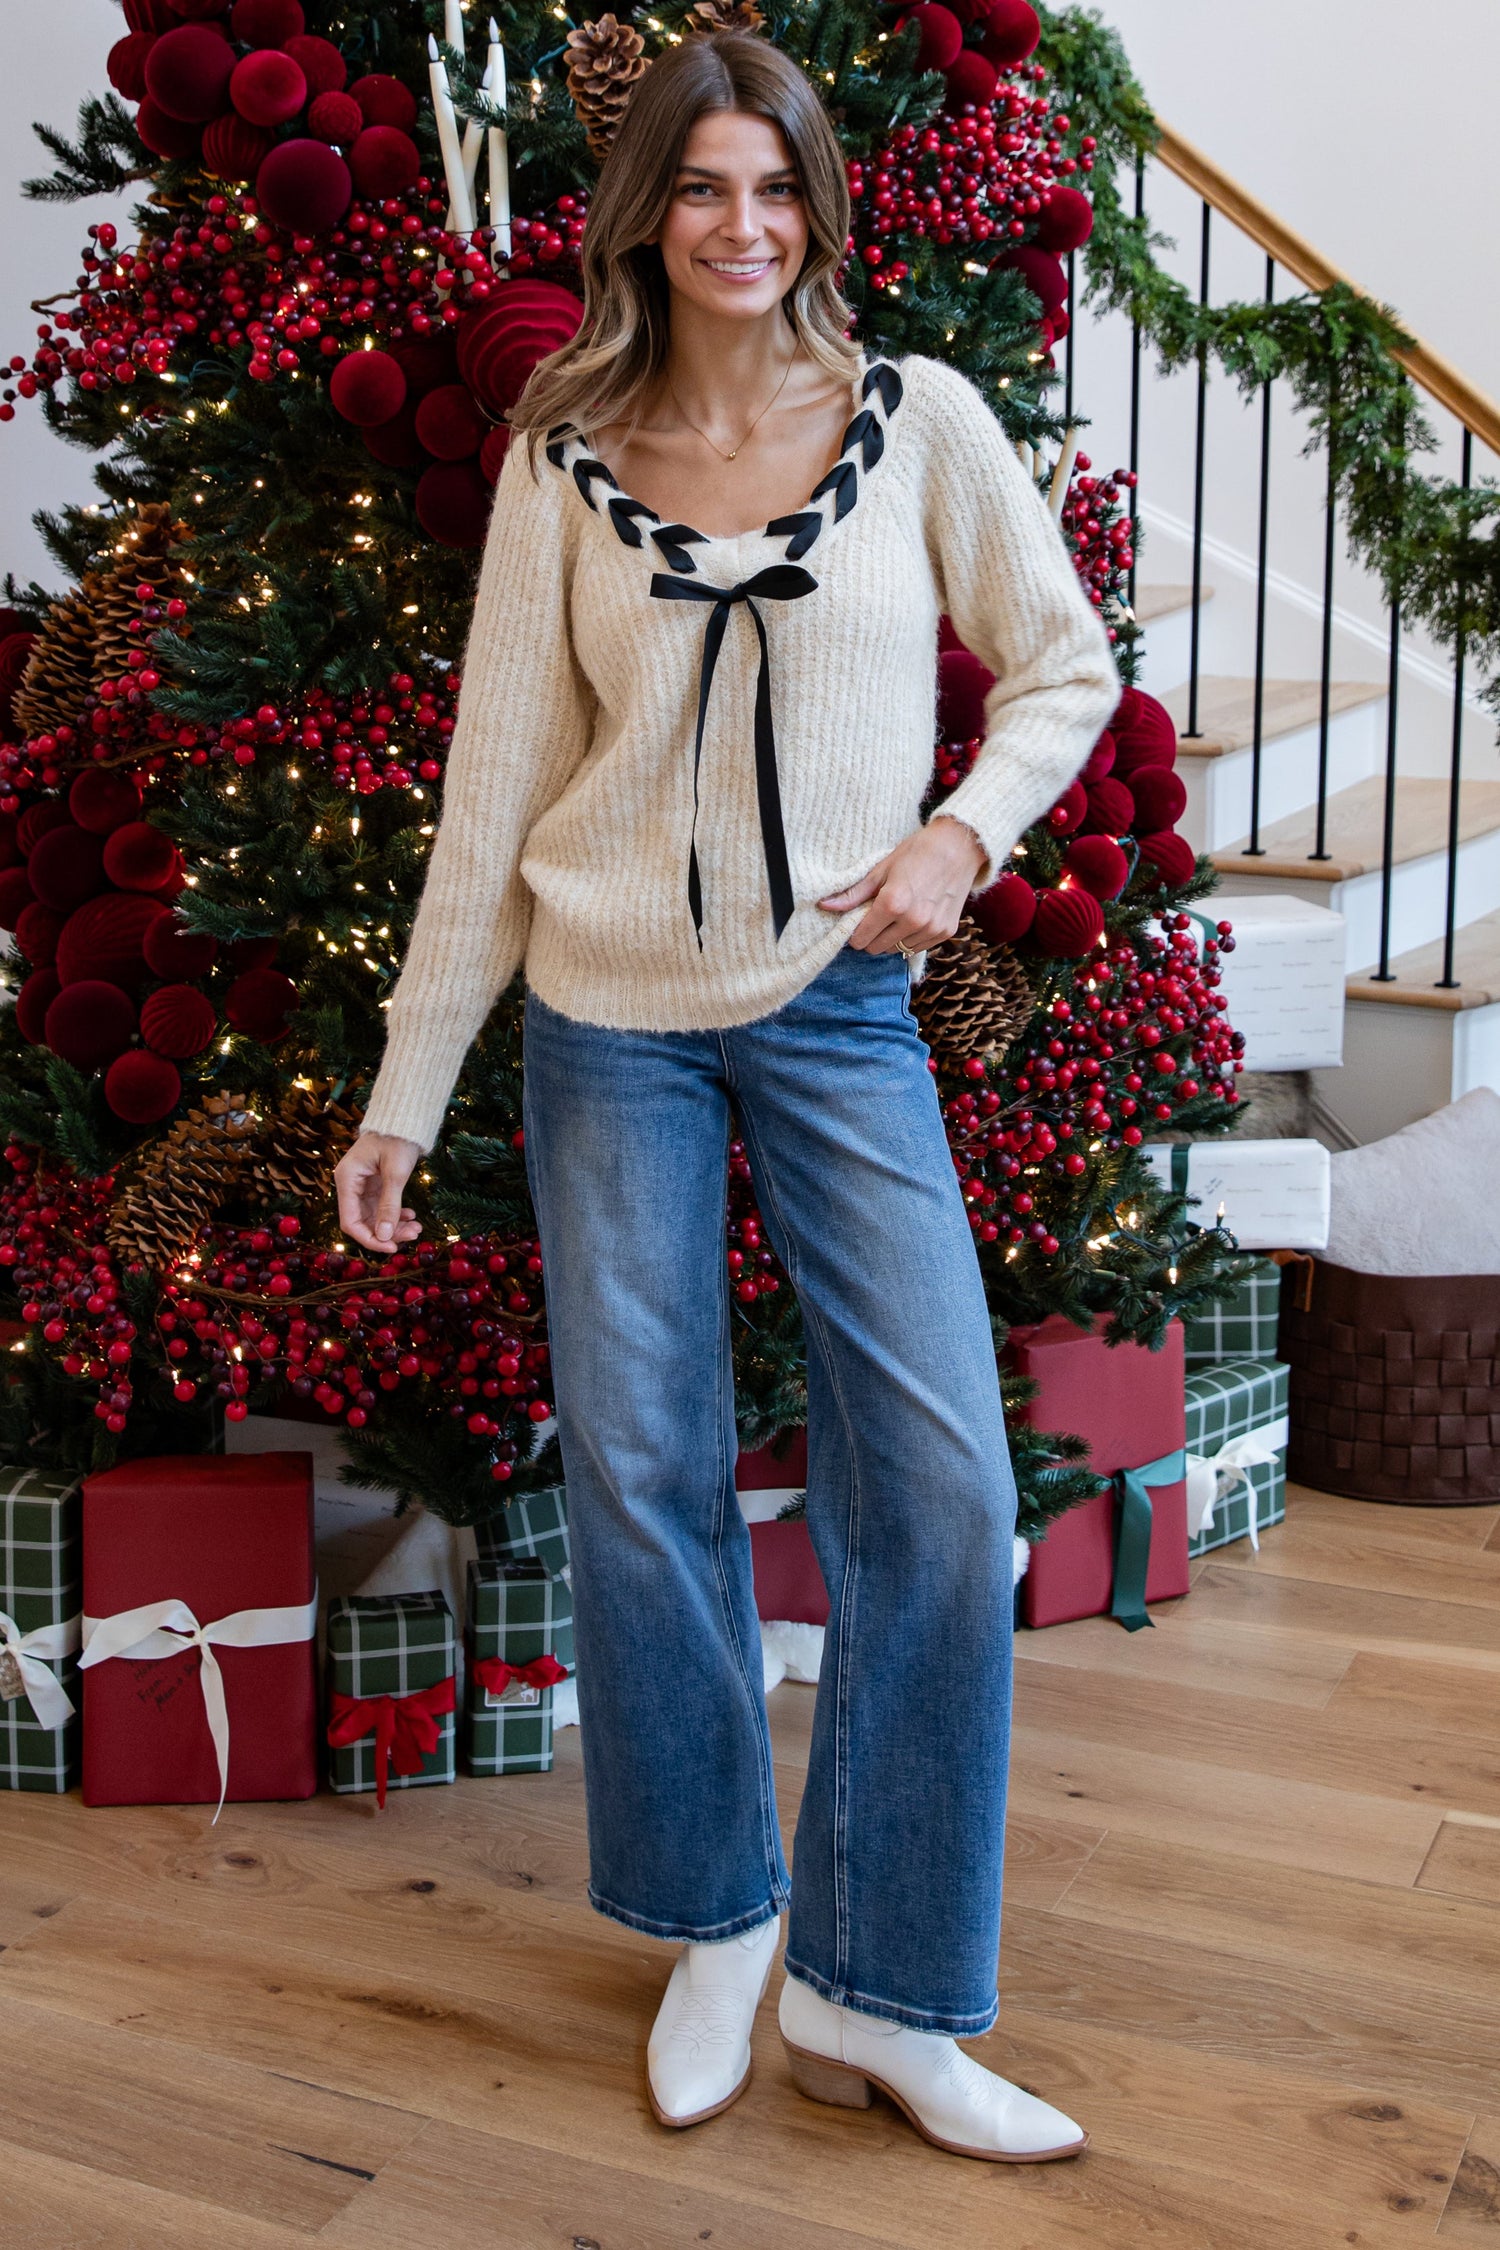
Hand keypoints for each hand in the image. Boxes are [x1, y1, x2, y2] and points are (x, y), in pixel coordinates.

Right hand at [333, 1132, 424, 1255]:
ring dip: (394, 1225)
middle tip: (413, 1235)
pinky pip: (382, 1208)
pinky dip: (396, 1215)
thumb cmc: (397, 1139)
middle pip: (363, 1221)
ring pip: (374, 1217)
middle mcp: (350, 1185)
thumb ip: (389, 1205)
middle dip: (387, 1232)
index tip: (391, 1248)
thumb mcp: (396, 1173)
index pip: (350, 1221)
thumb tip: (385, 1237)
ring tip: (417, 1228)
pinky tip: (411, 1216)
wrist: (405, 1118)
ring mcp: (362, 1186)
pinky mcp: (374, 1185)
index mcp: (347, 1179)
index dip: (369, 1239)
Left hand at [818, 816, 986, 953]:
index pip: (861, 938)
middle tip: (877, 917)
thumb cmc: (917, 853)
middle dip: (871, 936)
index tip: (858, 923)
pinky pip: (917, 947)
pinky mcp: (946, 932)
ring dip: (891, 938)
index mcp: (892, 904)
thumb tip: (824, 906)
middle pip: (876, 948)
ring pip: (897, 949)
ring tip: (897, 915)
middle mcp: (912, 921)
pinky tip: (914, 917)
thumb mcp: (881, 870)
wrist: (959, 847)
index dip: (855, 933)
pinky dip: (911, 938)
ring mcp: (931, 929)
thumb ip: (854, 894)